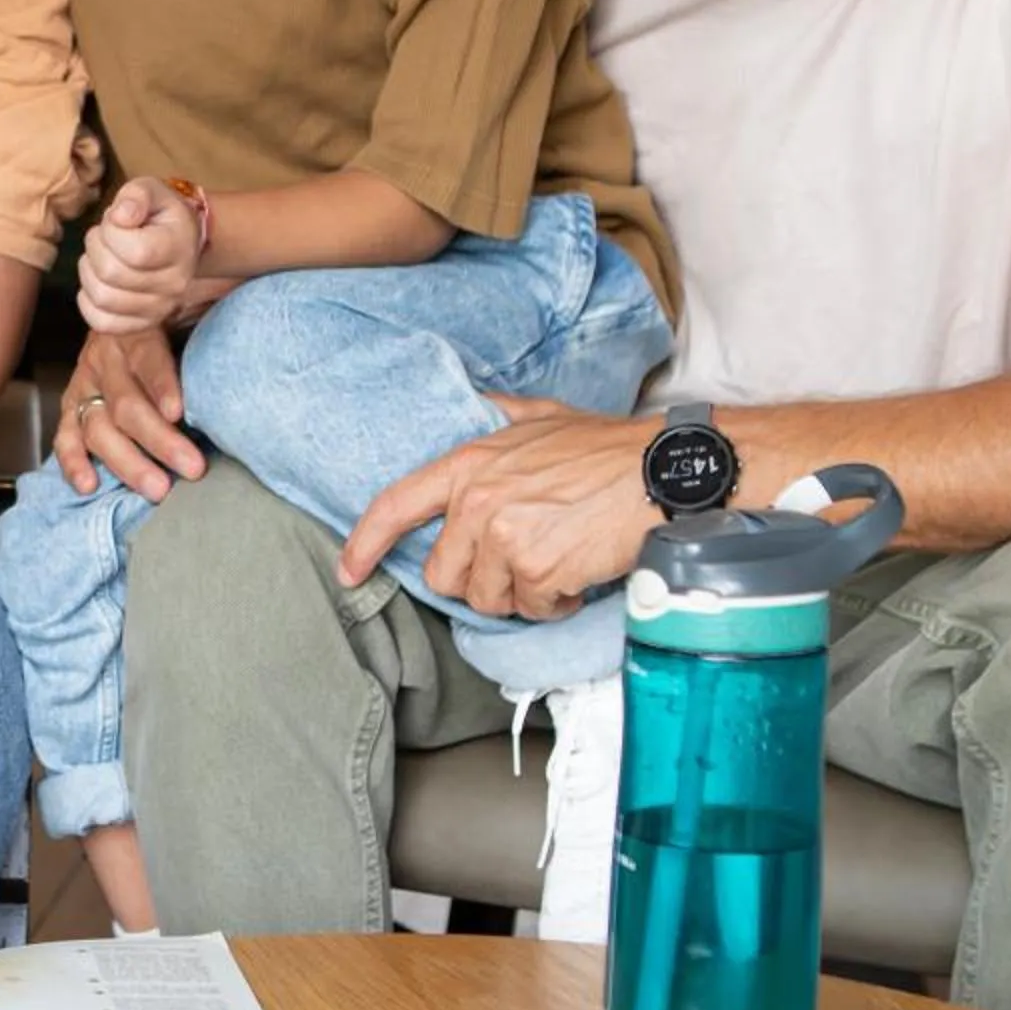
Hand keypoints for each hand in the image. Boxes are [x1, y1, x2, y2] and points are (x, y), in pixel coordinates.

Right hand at [53, 327, 203, 500]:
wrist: (128, 313)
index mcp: (136, 328)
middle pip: (126, 404)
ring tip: (157, 489)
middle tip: (192, 468)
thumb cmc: (175, 321)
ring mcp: (86, 383)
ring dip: (127, 462)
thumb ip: (209, 325)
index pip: (147, 357)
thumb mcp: (192, 311)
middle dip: (159, 440)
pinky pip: (66, 436)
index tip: (179, 412)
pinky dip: (74, 462)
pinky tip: (90, 485)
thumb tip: (246, 342)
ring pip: (98, 427)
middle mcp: (105, 357)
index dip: (161, 385)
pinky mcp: (73, 406)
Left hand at [77, 179, 202, 333]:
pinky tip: (97, 282)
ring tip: (100, 256)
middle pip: (111, 274)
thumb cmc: (159, 214)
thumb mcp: (150, 190)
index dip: (111, 232)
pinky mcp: (142, 324)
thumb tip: (120, 217)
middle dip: (95, 247)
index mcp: (178, 248)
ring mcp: (159, 309)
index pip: (135, 251)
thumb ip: (135, 196)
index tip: (114, 220)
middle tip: (103, 236)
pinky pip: (102, 322)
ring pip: (102, 298)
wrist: (179, 242)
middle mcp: (173, 285)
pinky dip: (89, 302)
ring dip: (88, 272)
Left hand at [338, 398, 657, 620]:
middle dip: (481, 579)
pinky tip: (578, 572)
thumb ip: (496, 417)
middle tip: (523, 559)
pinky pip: (532, 609)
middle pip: (445, 575)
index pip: (395, 506)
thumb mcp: (539, 417)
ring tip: (557, 559)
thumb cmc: (606, 448)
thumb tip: (471, 400)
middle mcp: (477, 501)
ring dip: (523, 593)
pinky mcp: (538, 569)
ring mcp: (506, 537)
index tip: (350, 571)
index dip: (365, 544)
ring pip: (489, 600)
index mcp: (468, 465)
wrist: (660, 470)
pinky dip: (556, 601)